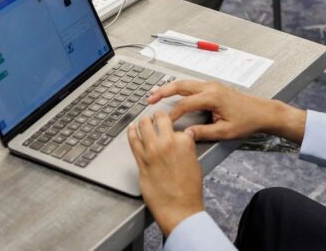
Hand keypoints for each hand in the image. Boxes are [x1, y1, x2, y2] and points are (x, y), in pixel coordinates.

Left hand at [127, 111, 203, 236]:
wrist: (179, 209)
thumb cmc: (189, 190)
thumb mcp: (194, 161)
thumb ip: (186, 146)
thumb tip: (181, 138)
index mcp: (184, 142)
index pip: (176, 125)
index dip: (173, 127)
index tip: (170, 127)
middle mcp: (167, 143)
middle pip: (159, 118)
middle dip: (157, 116)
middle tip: (155, 118)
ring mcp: (152, 152)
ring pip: (143, 126)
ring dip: (142, 122)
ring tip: (142, 121)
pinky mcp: (141, 162)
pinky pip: (133, 141)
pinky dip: (131, 132)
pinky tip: (131, 129)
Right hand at [148, 79, 304, 142]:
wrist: (262, 112)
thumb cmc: (247, 121)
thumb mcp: (225, 131)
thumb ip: (203, 132)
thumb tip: (186, 134)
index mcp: (212, 97)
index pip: (185, 104)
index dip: (172, 114)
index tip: (164, 123)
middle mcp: (210, 87)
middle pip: (181, 85)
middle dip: (163, 91)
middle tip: (149, 99)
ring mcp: (212, 85)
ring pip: (185, 83)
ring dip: (170, 88)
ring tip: (155, 95)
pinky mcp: (213, 87)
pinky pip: (192, 85)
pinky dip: (179, 88)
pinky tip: (173, 94)